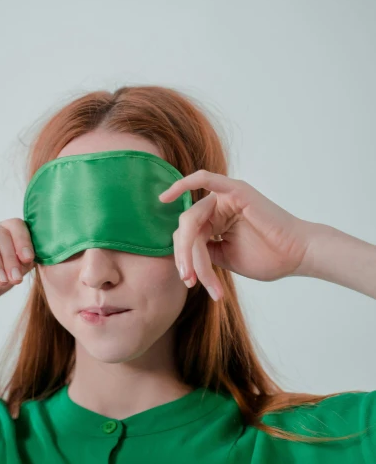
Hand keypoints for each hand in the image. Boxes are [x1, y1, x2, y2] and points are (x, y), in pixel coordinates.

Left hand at [158, 170, 311, 299]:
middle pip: (186, 229)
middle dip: (185, 257)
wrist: (296, 256)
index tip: (191, 284)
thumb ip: (203, 250)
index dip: (185, 260)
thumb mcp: (226, 258)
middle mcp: (219, 206)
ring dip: (189, 250)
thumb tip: (181, 252)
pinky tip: (166, 197)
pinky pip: (204, 180)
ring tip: (196, 276)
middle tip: (190, 281)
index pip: (188, 236)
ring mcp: (226, 197)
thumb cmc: (268, 257)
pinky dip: (184, 184)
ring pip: (192, 220)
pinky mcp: (235, 191)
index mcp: (216, 220)